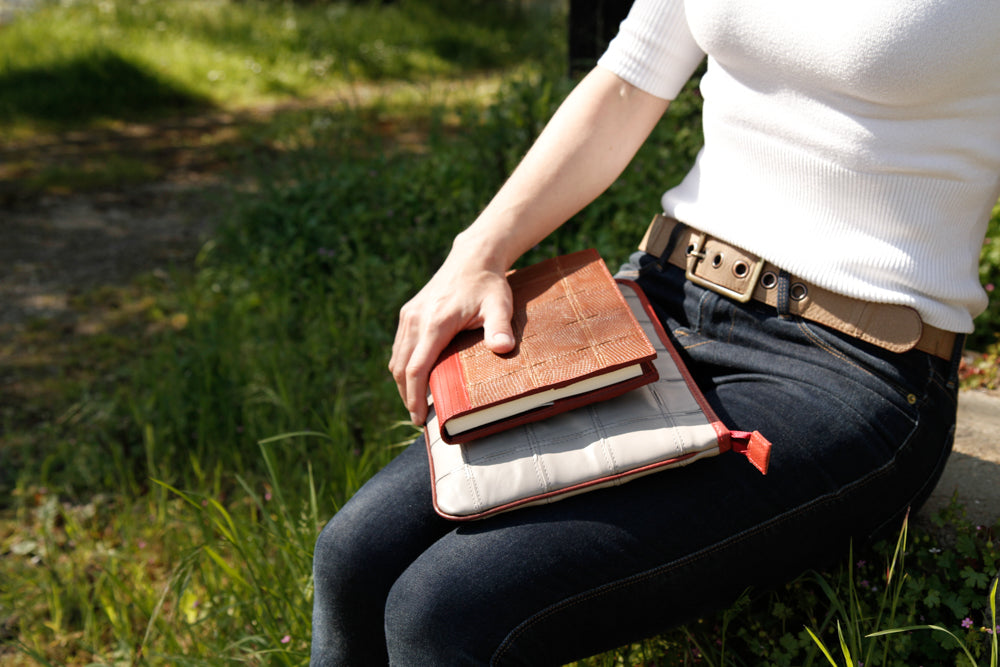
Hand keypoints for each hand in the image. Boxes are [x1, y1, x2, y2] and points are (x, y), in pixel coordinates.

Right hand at [389, 251, 514, 425]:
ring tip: (416, 402)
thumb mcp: (500, 305)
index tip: (419, 418)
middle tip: (419, 418)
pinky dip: (404, 365)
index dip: (414, 397)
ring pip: (397, 358)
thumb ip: (501, 327)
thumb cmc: (489, 285)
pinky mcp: (409, 312)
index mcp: (435, 322)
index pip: (416, 368)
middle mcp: (416, 319)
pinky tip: (416, 377)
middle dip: (406, 396)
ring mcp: (410, 315)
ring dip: (403, 382)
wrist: (473, 257)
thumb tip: (504, 348)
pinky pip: (400, 346)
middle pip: (401, 368)